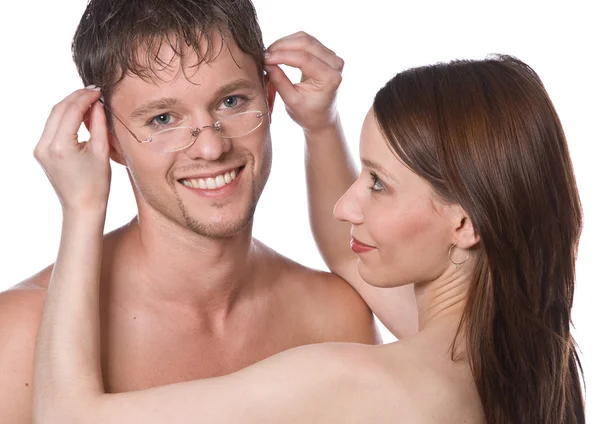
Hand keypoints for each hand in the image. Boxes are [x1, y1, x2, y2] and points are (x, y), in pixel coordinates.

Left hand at [33, 87, 110, 213]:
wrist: (82, 207)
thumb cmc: (96, 185)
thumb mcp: (102, 151)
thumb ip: (99, 124)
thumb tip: (97, 104)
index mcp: (60, 145)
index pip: (71, 110)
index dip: (85, 97)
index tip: (99, 91)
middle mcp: (44, 145)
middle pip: (58, 110)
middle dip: (76, 98)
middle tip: (94, 92)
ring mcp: (40, 148)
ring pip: (54, 116)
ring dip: (70, 106)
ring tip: (89, 102)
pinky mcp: (41, 151)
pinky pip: (52, 127)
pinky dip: (65, 118)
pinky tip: (80, 115)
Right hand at [265, 32, 343, 133]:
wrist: (321, 118)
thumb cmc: (308, 114)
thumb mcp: (291, 101)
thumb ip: (279, 81)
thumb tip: (266, 62)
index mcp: (330, 78)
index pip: (304, 58)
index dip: (282, 55)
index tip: (265, 58)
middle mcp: (335, 64)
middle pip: (306, 43)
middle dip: (282, 45)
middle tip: (265, 54)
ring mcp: (333, 57)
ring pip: (305, 38)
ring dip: (285, 43)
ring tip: (270, 54)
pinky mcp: (326, 54)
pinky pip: (307, 41)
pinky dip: (291, 44)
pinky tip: (279, 52)